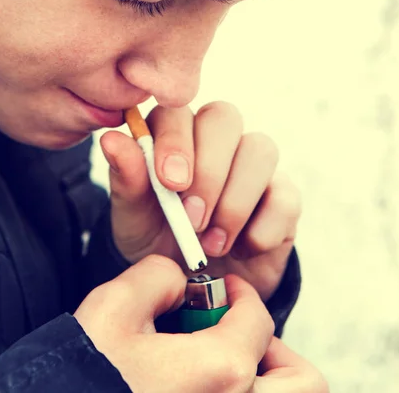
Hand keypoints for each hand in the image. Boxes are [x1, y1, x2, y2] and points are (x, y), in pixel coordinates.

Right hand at [75, 255, 326, 392]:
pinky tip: (202, 385)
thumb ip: (157, 276)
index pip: (256, 319)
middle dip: (274, 350)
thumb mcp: (113, 308)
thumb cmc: (83, 373)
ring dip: (268, 380)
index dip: (240, 295)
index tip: (223, 290)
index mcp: (220, 370)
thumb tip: (177, 282)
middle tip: (237, 336)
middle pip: (302, 381)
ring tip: (227, 366)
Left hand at [100, 102, 301, 300]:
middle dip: (209, 170)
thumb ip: (127, 177)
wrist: (193, 286)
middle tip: (192, 219)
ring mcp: (253, 165)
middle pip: (225, 117)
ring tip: (212, 244)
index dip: (176, 142)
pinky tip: (244, 248)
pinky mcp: (282, 196)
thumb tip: (111, 140)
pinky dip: (264, 226)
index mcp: (175, 134)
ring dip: (235, 200)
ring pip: (261, 149)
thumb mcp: (133, 215)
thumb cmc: (157, 236)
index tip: (170, 183)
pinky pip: (286, 195)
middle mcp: (217, 140)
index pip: (178, 111)